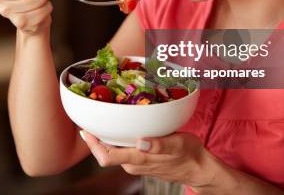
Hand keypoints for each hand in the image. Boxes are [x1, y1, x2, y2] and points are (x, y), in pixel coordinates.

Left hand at [80, 130, 223, 189]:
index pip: (106, 156)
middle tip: (92, 115)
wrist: (198, 168)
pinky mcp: (140, 159)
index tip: (85, 129)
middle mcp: (132, 163)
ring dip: (107, 136)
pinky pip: (123, 149)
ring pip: (114, 149)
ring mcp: (135, 163)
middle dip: (96, 136)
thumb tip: (141, 142)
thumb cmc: (189, 155)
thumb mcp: (177, 145)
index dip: (92, 144)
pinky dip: (118, 137)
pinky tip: (121, 125)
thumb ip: (159, 145)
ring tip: (104, 116)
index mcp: (138, 159)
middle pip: (106, 151)